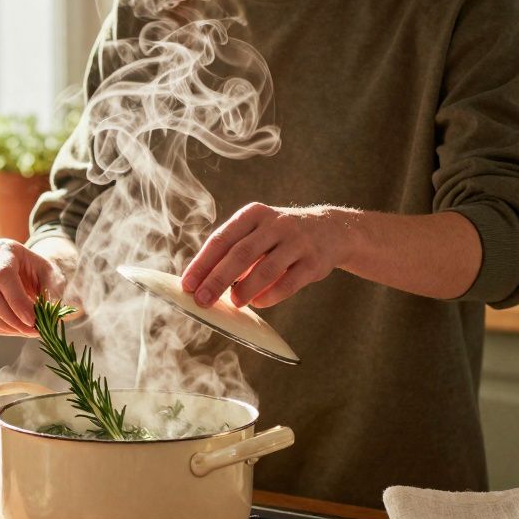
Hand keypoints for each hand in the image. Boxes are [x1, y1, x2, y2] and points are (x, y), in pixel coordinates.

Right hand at [0, 239, 67, 335]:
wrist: (34, 277)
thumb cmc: (45, 275)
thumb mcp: (55, 280)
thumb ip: (52, 296)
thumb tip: (47, 319)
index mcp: (5, 248)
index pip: (3, 275)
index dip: (17, 301)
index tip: (33, 320)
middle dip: (10, 316)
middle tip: (32, 329)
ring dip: (7, 325)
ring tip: (30, 330)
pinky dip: (2, 328)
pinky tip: (19, 328)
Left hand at [181, 203, 357, 308]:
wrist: (331, 231)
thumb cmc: (279, 237)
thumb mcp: (256, 232)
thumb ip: (232, 252)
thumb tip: (201, 283)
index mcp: (253, 214)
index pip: (221, 239)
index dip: (202, 264)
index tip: (187, 285)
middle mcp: (276, 224)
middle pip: (241, 254)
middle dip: (218, 279)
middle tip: (202, 300)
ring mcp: (297, 241)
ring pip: (266, 268)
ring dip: (245, 289)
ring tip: (233, 303)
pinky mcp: (314, 262)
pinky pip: (289, 282)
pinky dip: (270, 296)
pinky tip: (258, 303)